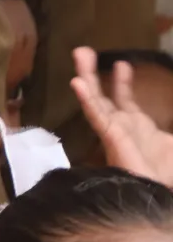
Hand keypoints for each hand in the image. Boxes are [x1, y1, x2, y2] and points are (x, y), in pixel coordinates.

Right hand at [72, 46, 172, 185]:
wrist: (161, 190)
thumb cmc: (168, 169)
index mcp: (138, 127)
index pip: (124, 99)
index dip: (122, 82)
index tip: (123, 64)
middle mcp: (122, 126)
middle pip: (103, 95)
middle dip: (94, 74)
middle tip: (84, 52)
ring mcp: (114, 129)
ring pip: (95, 99)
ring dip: (86, 76)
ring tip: (80, 54)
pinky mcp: (109, 135)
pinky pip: (95, 114)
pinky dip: (86, 98)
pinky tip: (78, 82)